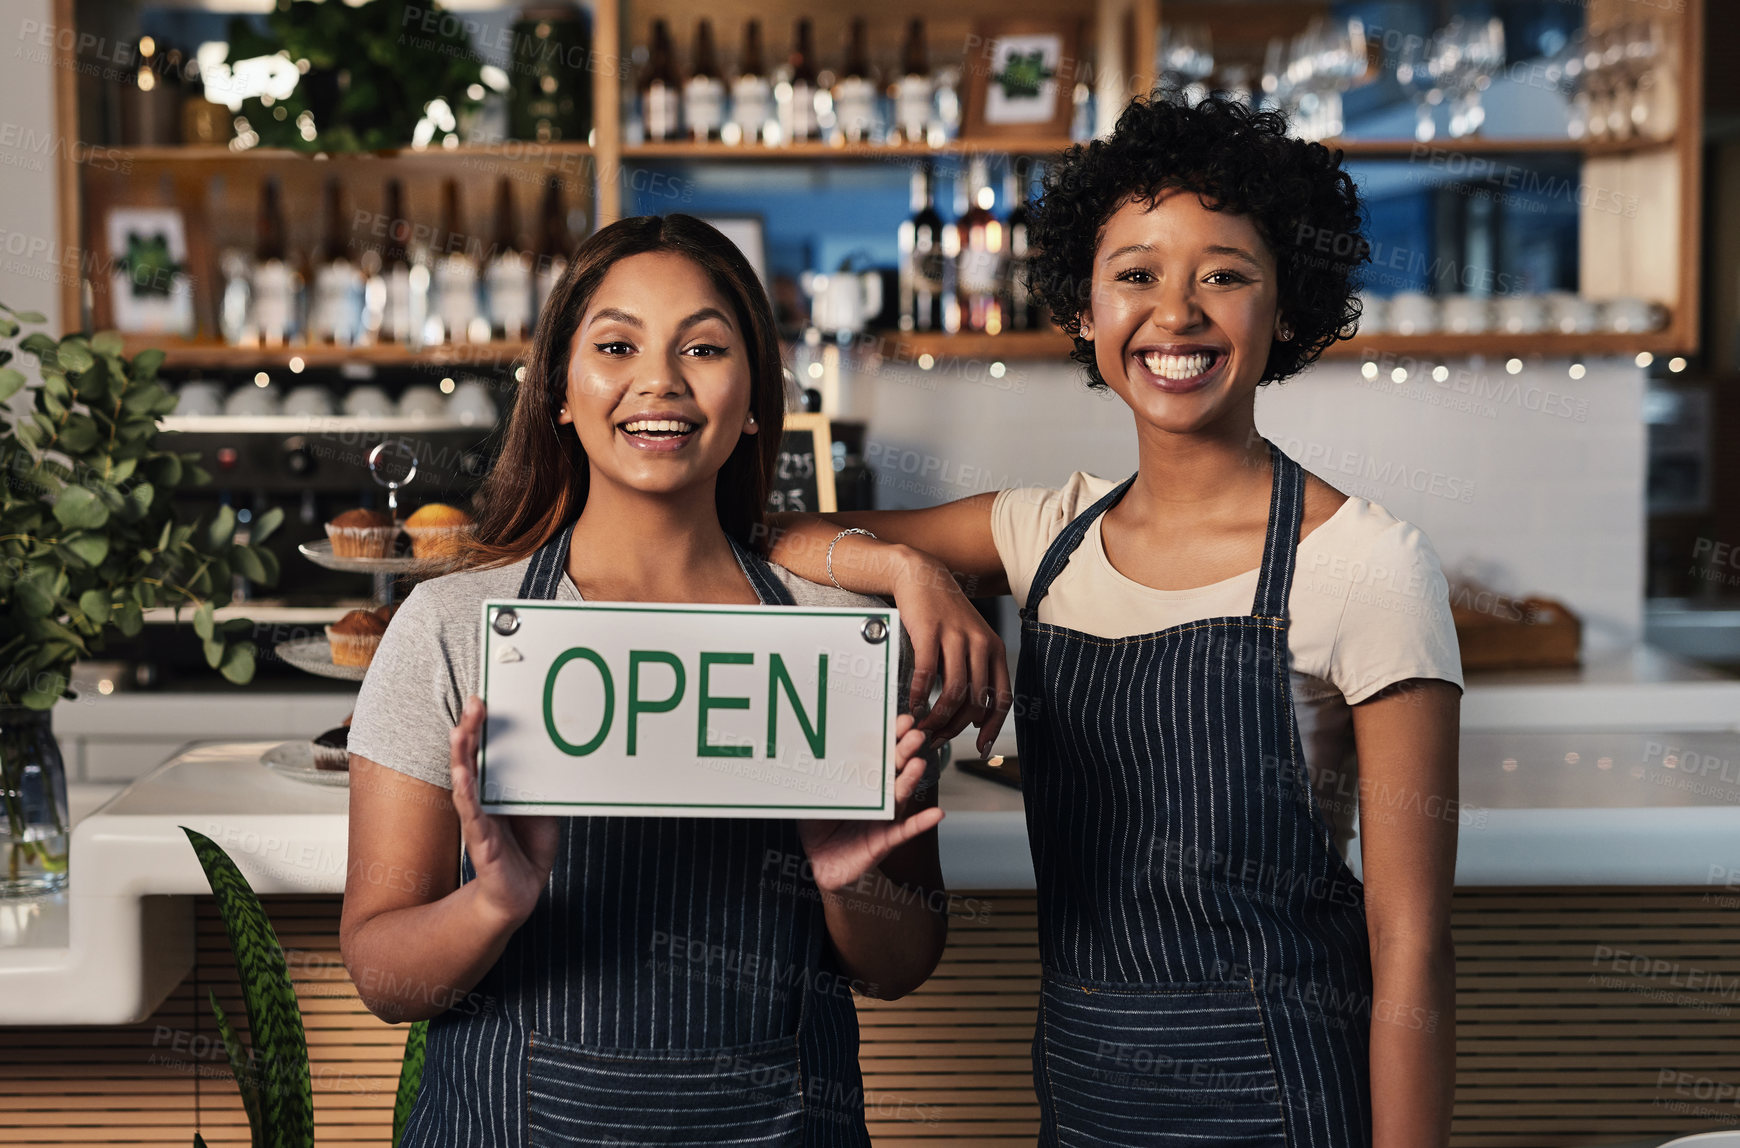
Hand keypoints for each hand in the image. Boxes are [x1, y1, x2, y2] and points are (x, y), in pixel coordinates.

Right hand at [449, 695, 559, 929]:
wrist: (519, 893)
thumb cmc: (527, 847)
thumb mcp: (541, 807)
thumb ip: (542, 782)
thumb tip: (558, 752)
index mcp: (494, 790)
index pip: (483, 752)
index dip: (480, 726)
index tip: (482, 699)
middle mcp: (481, 801)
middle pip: (470, 760)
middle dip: (469, 731)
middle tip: (473, 704)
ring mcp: (478, 821)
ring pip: (465, 784)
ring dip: (462, 757)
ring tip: (459, 733)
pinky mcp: (482, 845)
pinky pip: (473, 817)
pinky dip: (467, 797)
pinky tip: (462, 779)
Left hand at [798, 715, 944, 893]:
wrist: (820, 863)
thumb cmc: (820, 826)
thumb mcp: (813, 796)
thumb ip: (816, 775)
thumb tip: (806, 748)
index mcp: (863, 780)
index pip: (879, 754)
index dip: (890, 737)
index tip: (901, 720)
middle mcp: (879, 795)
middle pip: (894, 770)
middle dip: (904, 751)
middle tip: (914, 734)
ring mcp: (884, 817)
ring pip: (900, 796)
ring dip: (910, 779)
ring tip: (918, 764)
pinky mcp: (885, 841)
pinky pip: (905, 832)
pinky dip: (921, 823)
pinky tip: (937, 814)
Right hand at [890, 548, 1012, 754]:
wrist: (922, 576)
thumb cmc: (944, 616)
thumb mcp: (969, 642)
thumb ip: (975, 675)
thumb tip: (976, 718)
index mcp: (995, 650)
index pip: (1002, 699)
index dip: (993, 728)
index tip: (980, 748)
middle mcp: (981, 644)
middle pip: (975, 702)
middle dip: (956, 728)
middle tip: (937, 739)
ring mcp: (956, 637)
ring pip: (953, 693)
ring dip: (937, 717)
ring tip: (923, 726)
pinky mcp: (930, 631)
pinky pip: (926, 674)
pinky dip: (919, 695)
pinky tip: (912, 704)